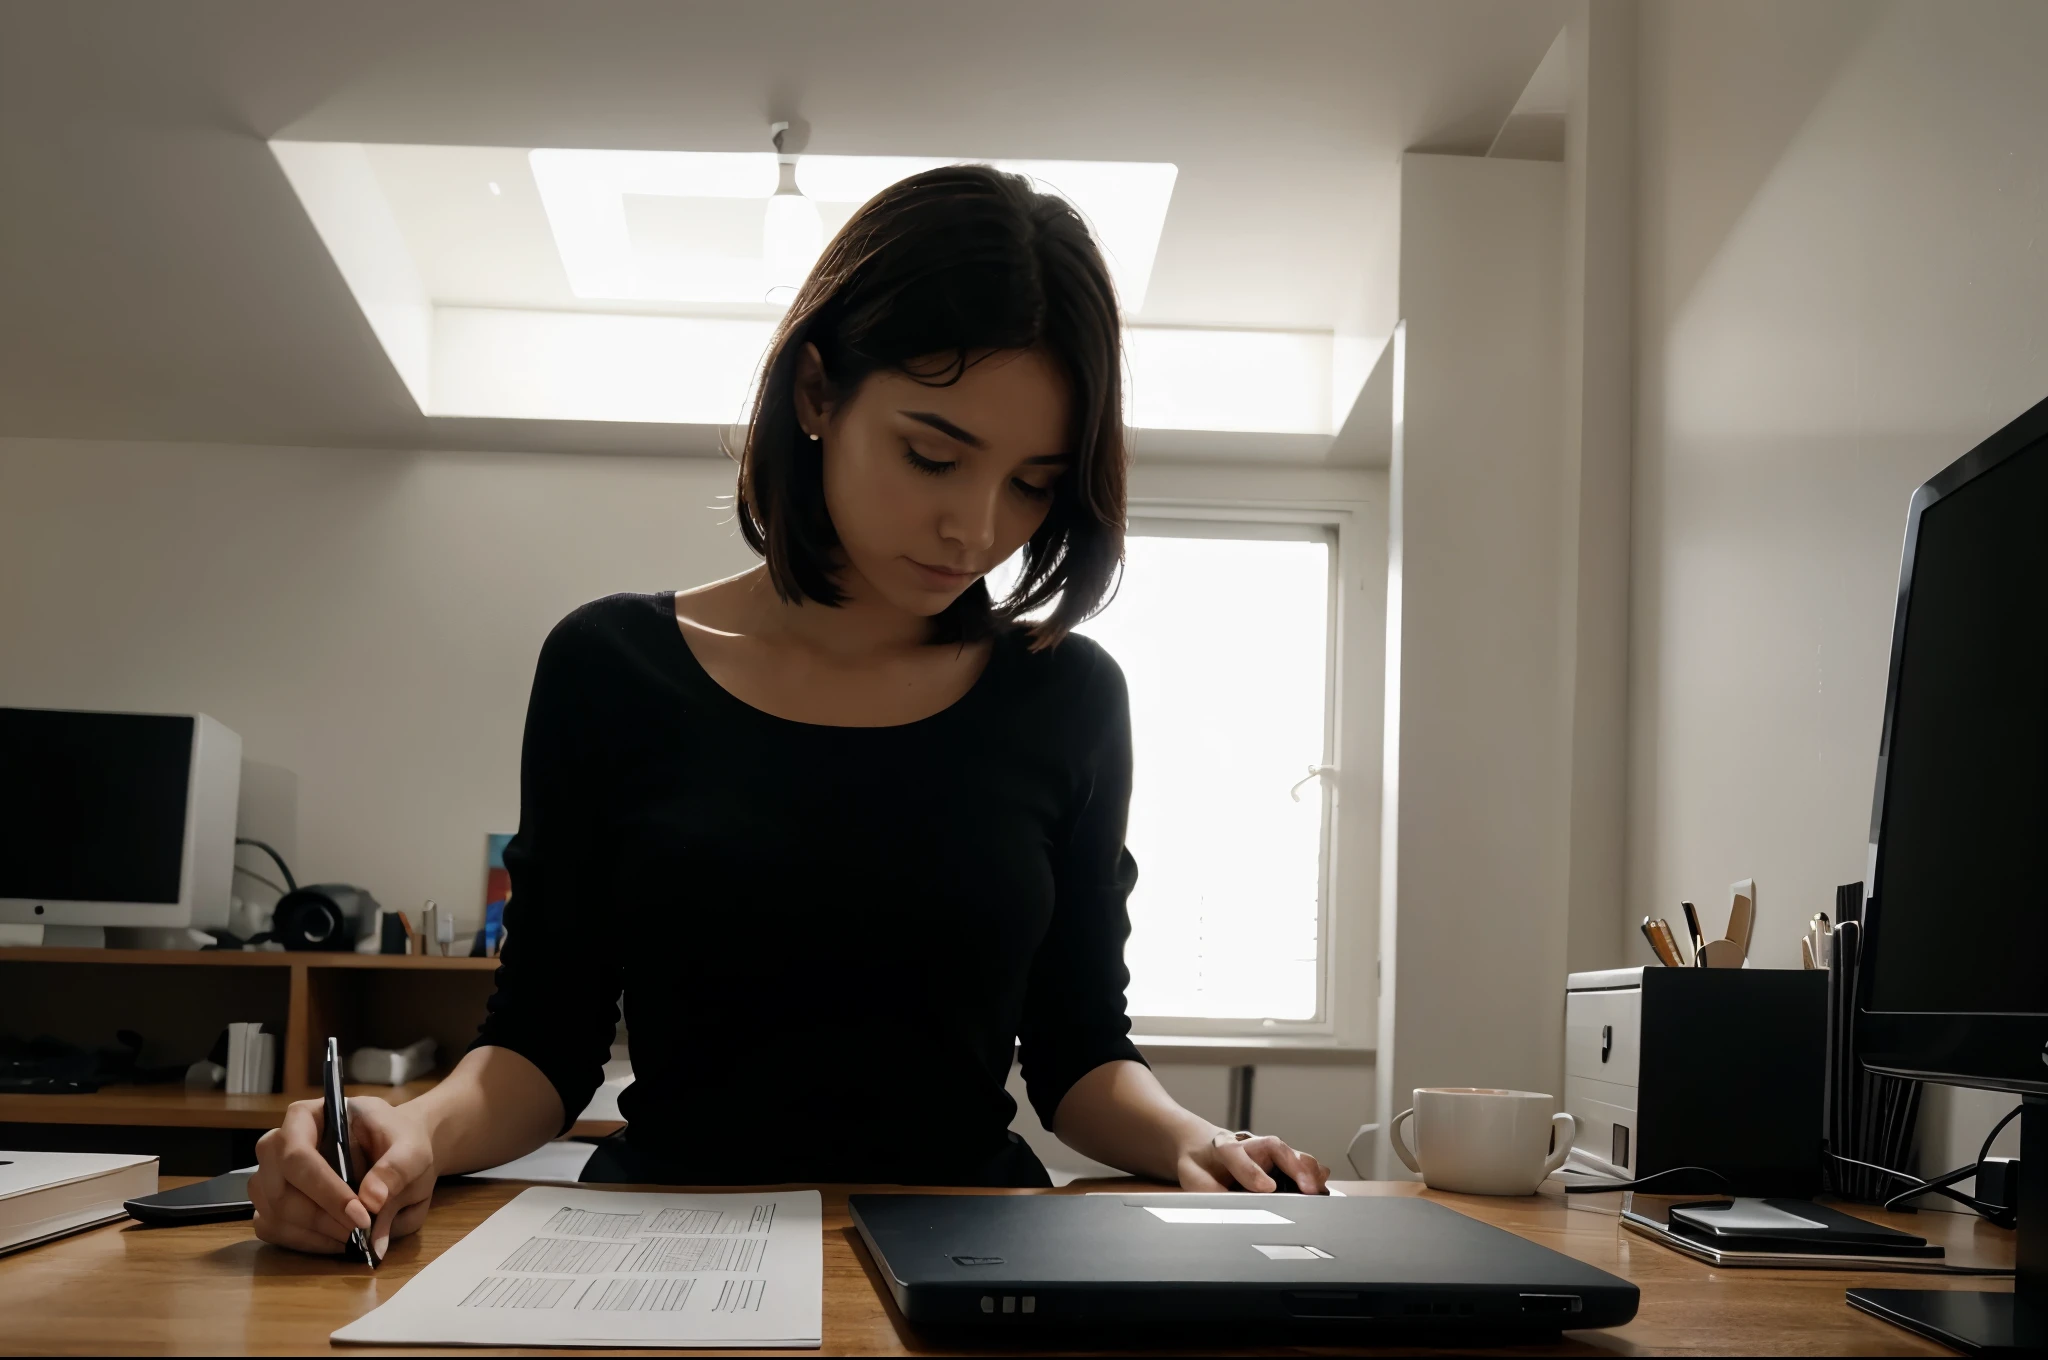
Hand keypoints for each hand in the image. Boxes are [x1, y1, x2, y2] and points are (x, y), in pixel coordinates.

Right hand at [251, 1095, 436, 1258]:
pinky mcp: (273, 1204)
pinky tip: (339, 1242)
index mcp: (308, 1116)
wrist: (398, 1154)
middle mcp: (279, 1145)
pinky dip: (306, 1242)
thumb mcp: (411, 1148)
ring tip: (354, 1238)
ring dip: (314, 1233)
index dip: (325, 1188)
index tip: (361, 1214)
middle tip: (360, 1231)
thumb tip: (372, 1201)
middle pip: (280, 1188)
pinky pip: (273, 1229)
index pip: (297, 1153)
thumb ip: (396, 1168)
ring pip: (274, 1213)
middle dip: (321, 1217)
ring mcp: (271, 1176)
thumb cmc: (399, 1142)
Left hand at [1175, 1129, 1329, 1193]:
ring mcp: (1267, 1151)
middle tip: (1307, 1189)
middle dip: (1293, 1166)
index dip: (1251, 1171)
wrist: (1203, 1146)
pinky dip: (1312, 1175)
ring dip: (1307, 1170)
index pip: (1235, 1154)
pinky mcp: (1279, 1160)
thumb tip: (1224, 1209)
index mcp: (1222, 1148)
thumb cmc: (1200, 1163)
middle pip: (1275, 1147)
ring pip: (1292, 1153)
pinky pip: (1300, 1163)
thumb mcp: (1193, 1178)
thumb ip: (1207, 1192)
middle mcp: (1249, 1145)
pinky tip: (1319, 1190)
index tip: (1266, 1188)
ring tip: (1317, 1191)